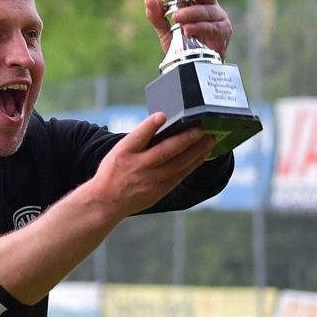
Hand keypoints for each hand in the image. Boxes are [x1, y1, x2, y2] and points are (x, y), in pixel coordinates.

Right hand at [90, 112, 215, 217]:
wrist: (107, 201)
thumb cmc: (114, 170)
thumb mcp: (119, 151)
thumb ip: (138, 139)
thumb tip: (163, 123)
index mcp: (124, 153)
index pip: (138, 136)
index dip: (150, 125)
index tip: (162, 115)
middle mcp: (137, 167)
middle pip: (165, 151)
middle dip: (186, 139)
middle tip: (202, 129)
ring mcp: (150, 180)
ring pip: (178, 164)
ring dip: (196, 152)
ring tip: (209, 140)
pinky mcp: (159, 190)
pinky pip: (180, 175)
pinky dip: (193, 164)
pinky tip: (202, 155)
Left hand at [144, 0, 232, 59]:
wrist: (193, 66)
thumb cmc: (182, 43)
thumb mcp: (164, 29)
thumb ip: (157, 14)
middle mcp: (211, 4)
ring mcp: (219, 17)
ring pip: (207, 9)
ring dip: (191, 12)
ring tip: (177, 18)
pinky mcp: (223, 32)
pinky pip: (211, 27)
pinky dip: (198, 27)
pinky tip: (188, 30)